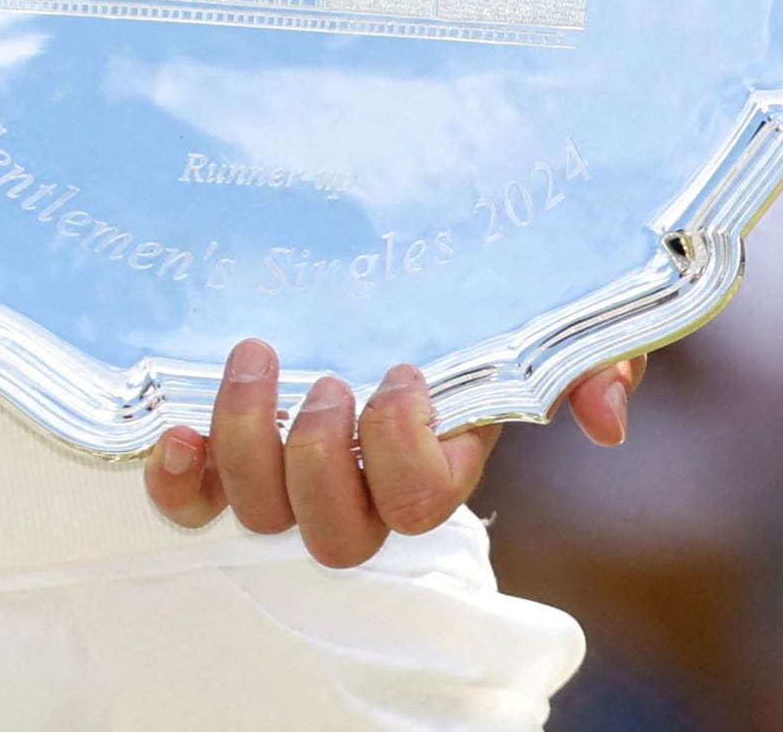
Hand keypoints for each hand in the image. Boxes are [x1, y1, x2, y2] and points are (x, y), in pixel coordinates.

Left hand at [139, 340, 635, 566]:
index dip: (401, 453)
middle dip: (322, 461)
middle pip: (335, 534)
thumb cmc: (476, 291)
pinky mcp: (224, 448)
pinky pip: (192, 502)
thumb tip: (605, 417)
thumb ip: (592, 360)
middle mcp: (361, 480)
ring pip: (263, 514)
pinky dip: (180, 481)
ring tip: (258, 355)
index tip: (400, 370)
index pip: (420, 505)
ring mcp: (288, 468)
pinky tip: (177, 428)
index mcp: (435, 456)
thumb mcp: (547, 313)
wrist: (398, 248)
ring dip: (250, 442)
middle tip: (325, 379)